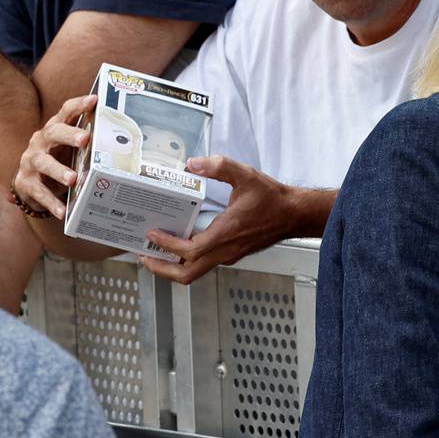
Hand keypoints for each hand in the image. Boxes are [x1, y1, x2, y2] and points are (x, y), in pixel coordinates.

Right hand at [15, 93, 97, 219]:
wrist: (30, 184)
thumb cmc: (59, 161)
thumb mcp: (71, 150)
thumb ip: (89, 144)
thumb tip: (126, 142)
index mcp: (54, 131)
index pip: (65, 113)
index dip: (78, 105)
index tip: (94, 99)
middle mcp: (40, 142)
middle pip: (52, 133)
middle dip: (69, 134)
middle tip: (85, 138)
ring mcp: (30, 162)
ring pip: (43, 163)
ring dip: (58, 170)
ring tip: (73, 179)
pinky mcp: (25, 182)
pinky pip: (39, 192)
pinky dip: (51, 202)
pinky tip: (63, 211)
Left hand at [138, 157, 301, 282]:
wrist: (294, 215)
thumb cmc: (273, 199)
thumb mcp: (245, 175)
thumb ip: (218, 166)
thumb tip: (193, 164)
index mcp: (226, 234)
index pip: (190, 250)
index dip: (167, 245)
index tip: (152, 235)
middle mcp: (226, 250)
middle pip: (187, 274)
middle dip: (162, 269)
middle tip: (144, 258)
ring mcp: (229, 255)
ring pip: (195, 272)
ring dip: (173, 267)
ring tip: (155, 254)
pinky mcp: (232, 254)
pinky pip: (204, 264)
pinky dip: (187, 260)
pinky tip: (180, 245)